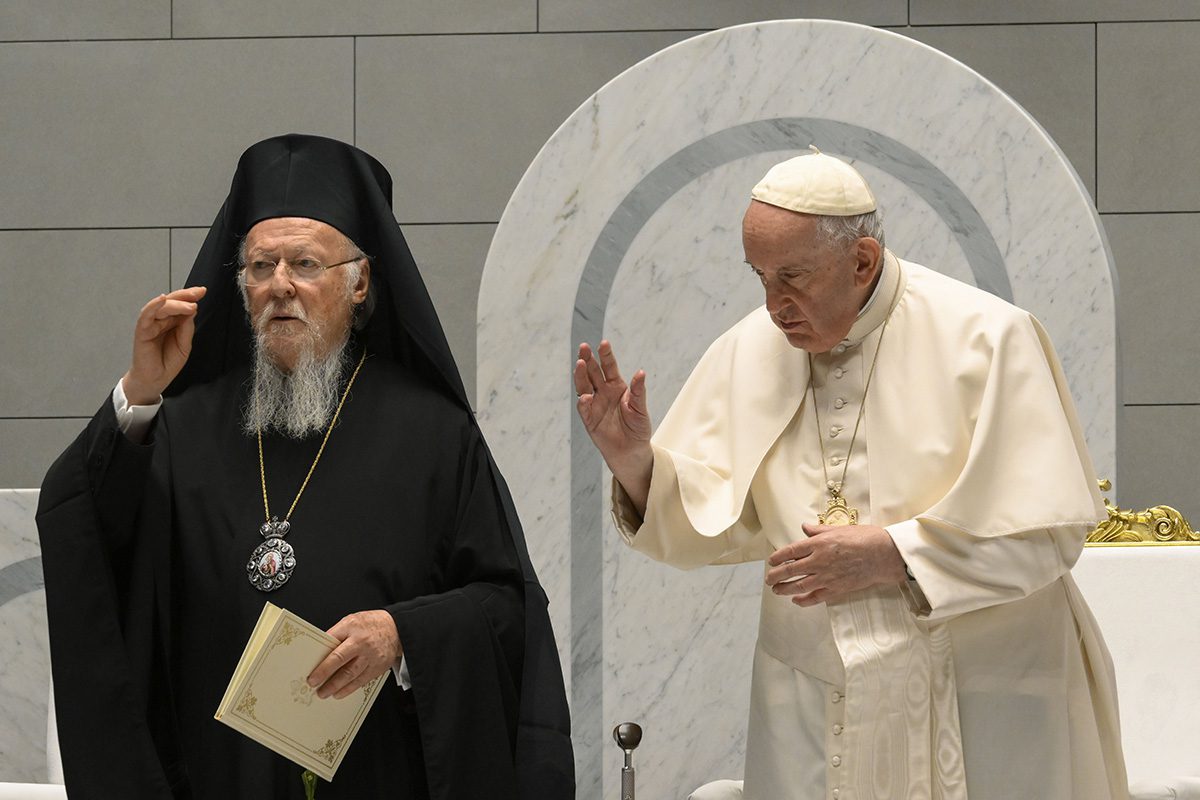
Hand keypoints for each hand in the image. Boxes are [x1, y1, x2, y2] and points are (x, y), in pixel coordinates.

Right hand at [121, 286, 206, 404]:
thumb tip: (192, 309)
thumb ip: (186, 327)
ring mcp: (150, 324)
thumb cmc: (167, 363)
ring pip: (161, 307)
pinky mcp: (142, 331)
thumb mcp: (184, 344)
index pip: (180, 305)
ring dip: (175, 303)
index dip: (190, 297)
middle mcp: (160, 320)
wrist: (155, 380)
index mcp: (171, 322)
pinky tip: (161, 299)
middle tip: (199, 292)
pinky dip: (153, 306)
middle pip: (171, 302)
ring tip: (190, 304)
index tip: (202, 291)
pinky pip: (146, 315)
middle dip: (185, 295)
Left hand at [307, 610, 400, 699]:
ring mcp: (372, 657)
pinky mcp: (378, 667)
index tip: (312, 676)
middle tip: (315, 686)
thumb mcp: (350, 621)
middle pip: (342, 664)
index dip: (322, 665)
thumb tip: (319, 652)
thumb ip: (336, 635)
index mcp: (352, 630)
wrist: (396, 628)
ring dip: (337, 687)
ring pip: (352, 675)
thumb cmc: (370, 624)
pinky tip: (340, 693)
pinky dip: (350, 689)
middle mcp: (363, 644)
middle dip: (327, 678)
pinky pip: (362, 681)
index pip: (334, 649)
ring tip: (325, 693)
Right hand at [574, 340, 652, 512]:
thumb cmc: (638, 428)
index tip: (604, 343)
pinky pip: (584, 408)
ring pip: (584, 385)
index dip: (606, 355)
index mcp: (617, 386)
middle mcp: (603, 392)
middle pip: (593, 372)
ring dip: (581, 375)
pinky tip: (586, 396)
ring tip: (580, 364)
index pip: (609, 367)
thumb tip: (641, 373)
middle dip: (588, 359)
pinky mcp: (589, 419)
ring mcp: (594, 404)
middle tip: (584, 347)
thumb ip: (638, 392)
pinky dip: (583, 402)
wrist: (631, 451)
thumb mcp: (640, 409)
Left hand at [764, 523, 907, 605]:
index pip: (790, 551)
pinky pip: (815, 597)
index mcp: (819, 544)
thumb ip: (818, 530)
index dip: (777, 557)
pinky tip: (796, 600)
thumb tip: (804, 527)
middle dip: (776, 575)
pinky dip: (803, 600)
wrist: (884, 555)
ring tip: (776, 590)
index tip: (771, 561)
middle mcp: (819, 561)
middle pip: (790, 570)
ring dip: (784, 589)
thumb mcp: (839, 528)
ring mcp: (827, 577)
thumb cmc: (864, 538)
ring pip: (799, 586)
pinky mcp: (836, 589)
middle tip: (768, 578)